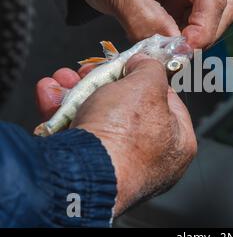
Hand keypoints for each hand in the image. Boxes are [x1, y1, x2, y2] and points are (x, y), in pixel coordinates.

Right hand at [35, 55, 196, 214]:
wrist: (83, 173)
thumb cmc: (126, 132)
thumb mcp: (147, 84)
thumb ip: (150, 68)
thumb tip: (143, 63)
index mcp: (178, 143)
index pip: (168, 102)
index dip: (148, 79)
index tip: (131, 66)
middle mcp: (153, 159)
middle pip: (128, 108)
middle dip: (104, 84)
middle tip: (91, 70)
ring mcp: (119, 166)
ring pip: (99, 118)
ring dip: (78, 93)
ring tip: (64, 78)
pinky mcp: (88, 170)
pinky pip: (79, 135)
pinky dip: (62, 112)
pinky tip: (50, 93)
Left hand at [68, 0, 232, 47]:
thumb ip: (146, 22)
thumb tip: (174, 48)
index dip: (203, 31)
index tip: (181, 51)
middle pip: (225, 6)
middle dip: (205, 34)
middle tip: (178, 51)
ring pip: (218, 13)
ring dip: (198, 34)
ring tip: (169, 42)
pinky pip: (201, 15)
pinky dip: (188, 30)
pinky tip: (167, 33)